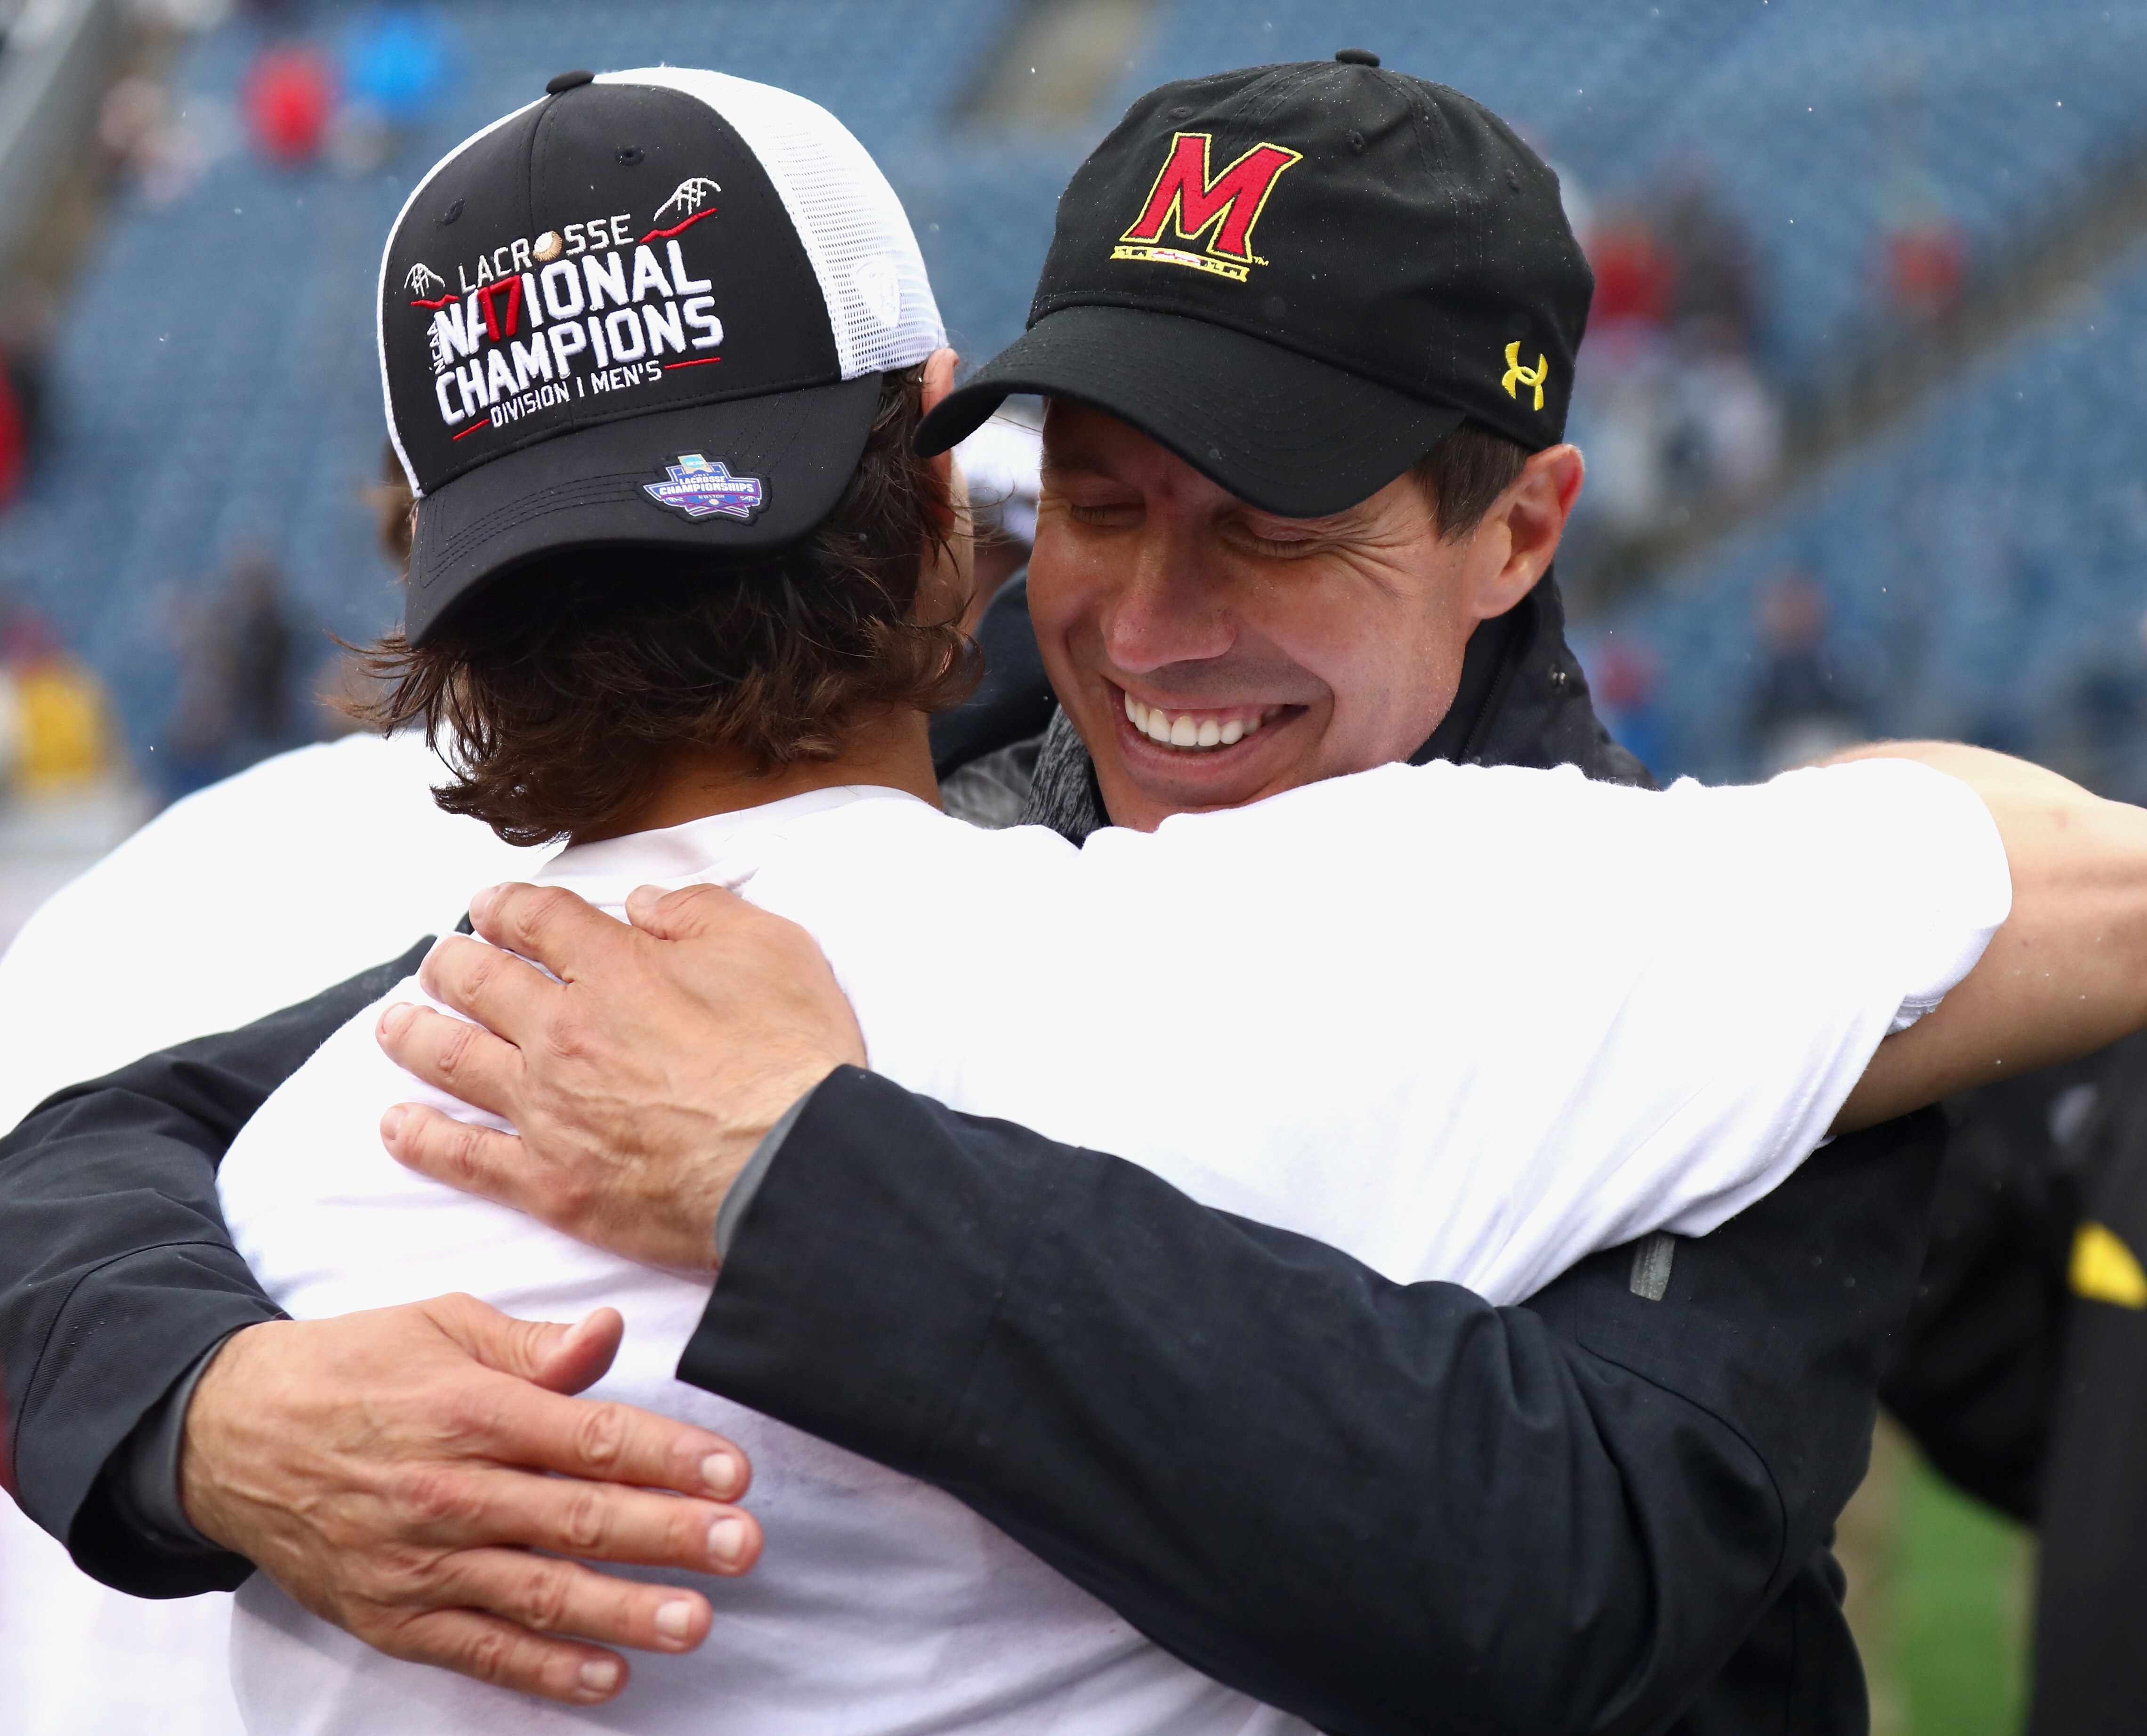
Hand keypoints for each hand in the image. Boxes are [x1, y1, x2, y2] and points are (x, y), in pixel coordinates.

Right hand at [182, 1294, 760, 1704]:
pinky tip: (606, 1677)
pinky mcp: (392, 1616)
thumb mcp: (442, 1324)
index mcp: (470, 1410)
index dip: (669, 1457)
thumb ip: (534, 1344)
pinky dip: (543, 1670)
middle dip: (669, 1536)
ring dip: (624, 1611)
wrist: (228, 1434)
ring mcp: (419, 1563)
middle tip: (743, 1548)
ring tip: (697, 1621)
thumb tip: (608, 1334)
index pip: (590, 1438)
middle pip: (577, 1518)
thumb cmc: (353, 1365)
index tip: (734, 1475)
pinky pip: (479, 1650)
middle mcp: (449, 1492)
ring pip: (538, 1593)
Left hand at [376, 880, 864, 1271]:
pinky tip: (396, 1123)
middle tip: (442, 962)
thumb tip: (643, 903)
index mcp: (616, 967)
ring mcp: (549, 1109)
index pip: (534, 918)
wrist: (795, 1168)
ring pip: (453, 1058)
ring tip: (394, 1024)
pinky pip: (464, 1155)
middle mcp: (564, 1031)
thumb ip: (700, 912)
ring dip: (415, 1034)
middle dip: (450, 963)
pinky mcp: (551, 1182)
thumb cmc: (794, 1059)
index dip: (504, 905)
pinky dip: (421, 1136)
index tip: (489, 907)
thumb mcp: (773, 948)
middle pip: (476, 980)